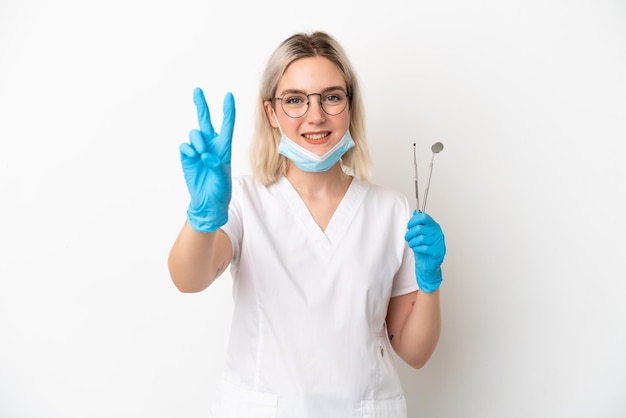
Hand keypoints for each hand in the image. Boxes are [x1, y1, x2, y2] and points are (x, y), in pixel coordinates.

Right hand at [179, 88, 234, 231]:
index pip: (226, 125)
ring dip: (197, 140)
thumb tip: (205, 155)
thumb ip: (216, 166)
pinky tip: (193, 156)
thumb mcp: (222, 179)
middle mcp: (210, 145)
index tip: (228, 96)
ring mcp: (197, 150)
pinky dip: (188, 149)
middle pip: (205, 120)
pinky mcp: (187, 157)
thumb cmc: (220, 190)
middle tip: (197, 90)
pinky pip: (185, 145)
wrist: (207, 202)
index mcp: (224, 147)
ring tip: (200, 153)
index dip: (227, 110)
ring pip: (195, 133)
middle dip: (201, 104)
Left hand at [405, 211, 445, 292]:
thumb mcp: (419, 235)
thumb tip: (416, 212)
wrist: (427, 265)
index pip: (424, 217)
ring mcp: (438, 243)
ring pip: (420, 238)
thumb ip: (418, 223)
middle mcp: (437, 233)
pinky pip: (424, 248)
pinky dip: (417, 249)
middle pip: (419, 228)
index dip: (413, 221)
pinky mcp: (437, 252)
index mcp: (433, 226)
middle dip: (410, 234)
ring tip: (412, 245)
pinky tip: (416, 250)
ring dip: (412, 242)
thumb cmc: (423, 249)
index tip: (409, 226)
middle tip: (408, 238)